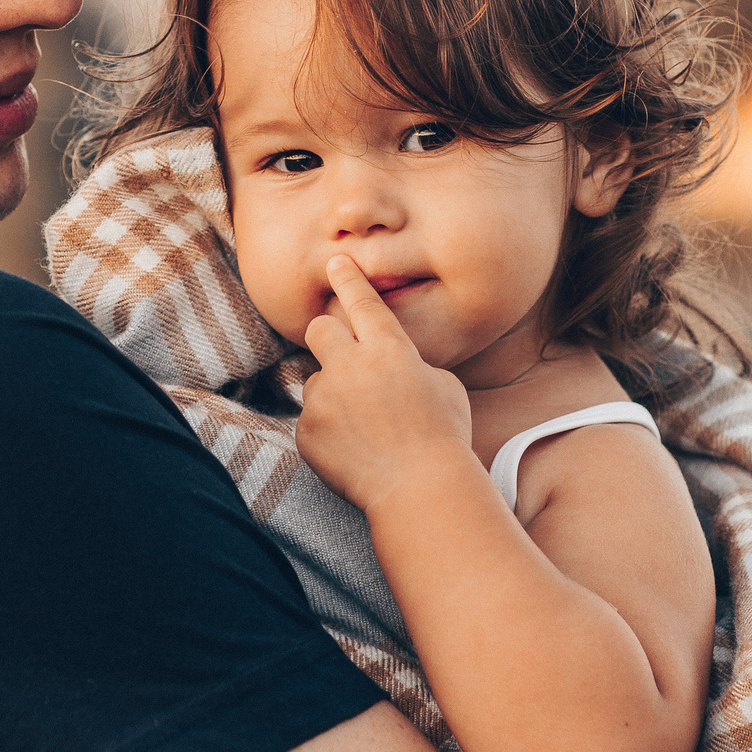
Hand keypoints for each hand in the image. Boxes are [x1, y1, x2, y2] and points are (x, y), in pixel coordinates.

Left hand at [296, 255, 474, 512]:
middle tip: (342, 358)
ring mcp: (324, 400)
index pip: (363, 302)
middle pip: (320, 330)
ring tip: (365, 430)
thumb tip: (392, 367)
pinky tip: (355, 452)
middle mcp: (351, 367)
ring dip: (334, 397)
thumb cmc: (443, 437)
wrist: (418, 489)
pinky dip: (328, 433)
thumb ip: (411, 366)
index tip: (336, 263)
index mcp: (389, 350)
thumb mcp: (444, 387)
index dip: (348, 279)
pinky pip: (312, 422)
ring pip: (318, 383)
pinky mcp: (307, 432)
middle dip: (327, 336)